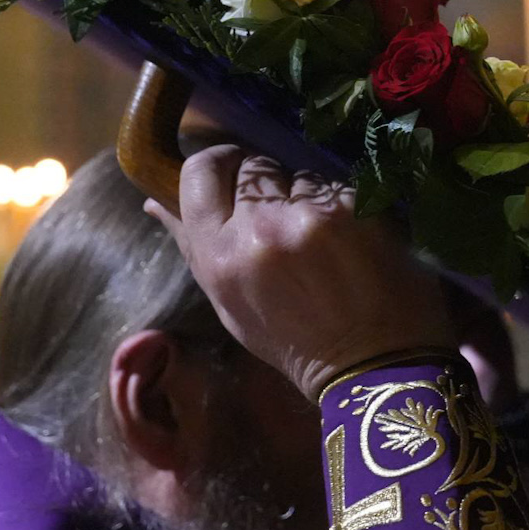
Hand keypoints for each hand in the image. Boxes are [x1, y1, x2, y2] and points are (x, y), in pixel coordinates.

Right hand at [146, 146, 455, 400]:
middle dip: (264, 183)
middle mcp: (262, 227)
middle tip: (281, 215)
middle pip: (252, 165)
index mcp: (221, 256)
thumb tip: (154, 201)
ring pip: (298, 173)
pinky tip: (348, 240)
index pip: (200, 171)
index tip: (229, 173)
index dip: (215, 164)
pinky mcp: (357, 208)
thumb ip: (195, 247)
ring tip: (320, 237)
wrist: (373, 365)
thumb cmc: (296, 341)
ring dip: (305, 196)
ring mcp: (312, 214)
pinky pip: (336, 185)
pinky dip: (340, 205)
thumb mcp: (230, 305)